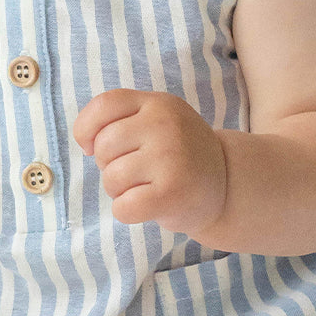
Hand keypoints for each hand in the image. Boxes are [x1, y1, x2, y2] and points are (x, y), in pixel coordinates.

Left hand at [73, 89, 227, 236]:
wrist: (229, 185)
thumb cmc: (178, 155)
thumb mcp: (158, 121)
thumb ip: (121, 120)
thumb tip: (87, 143)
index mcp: (158, 104)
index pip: (104, 105)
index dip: (87, 129)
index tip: (93, 146)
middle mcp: (165, 125)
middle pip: (104, 147)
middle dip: (109, 165)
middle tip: (138, 171)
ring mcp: (170, 158)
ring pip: (111, 178)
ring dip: (120, 190)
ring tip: (147, 187)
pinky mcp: (172, 193)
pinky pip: (123, 207)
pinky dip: (127, 212)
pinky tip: (148, 206)